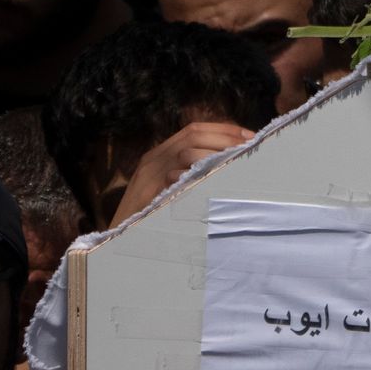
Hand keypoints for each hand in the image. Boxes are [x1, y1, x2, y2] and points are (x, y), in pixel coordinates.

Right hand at [111, 119, 253, 227]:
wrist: (119, 240)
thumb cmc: (151, 216)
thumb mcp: (171, 188)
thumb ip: (191, 172)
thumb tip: (229, 163)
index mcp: (159, 156)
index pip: (193, 130)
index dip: (223, 129)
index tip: (250, 135)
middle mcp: (153, 160)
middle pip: (192, 134)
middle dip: (226, 137)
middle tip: (251, 145)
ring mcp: (149, 175)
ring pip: (186, 151)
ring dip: (217, 152)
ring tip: (241, 158)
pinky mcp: (149, 193)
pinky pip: (177, 177)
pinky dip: (200, 174)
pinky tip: (221, 177)